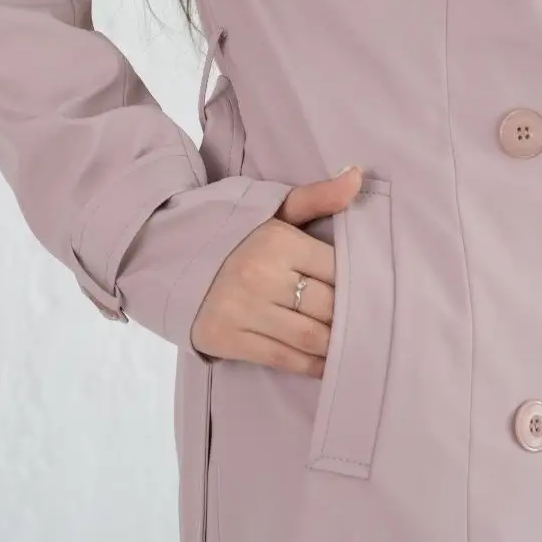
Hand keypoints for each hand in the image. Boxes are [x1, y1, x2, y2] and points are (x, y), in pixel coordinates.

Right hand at [190, 166, 363, 375]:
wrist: (167, 256)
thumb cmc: (232, 232)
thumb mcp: (272, 209)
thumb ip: (318, 196)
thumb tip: (358, 176)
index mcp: (276, 240)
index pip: (337, 269)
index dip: (359, 283)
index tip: (374, 291)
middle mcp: (260, 275)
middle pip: (329, 307)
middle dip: (353, 318)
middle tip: (371, 324)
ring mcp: (243, 310)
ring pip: (310, 337)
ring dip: (337, 346)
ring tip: (354, 346)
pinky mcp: (227, 338)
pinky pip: (283, 359)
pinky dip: (311, 366)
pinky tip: (326, 364)